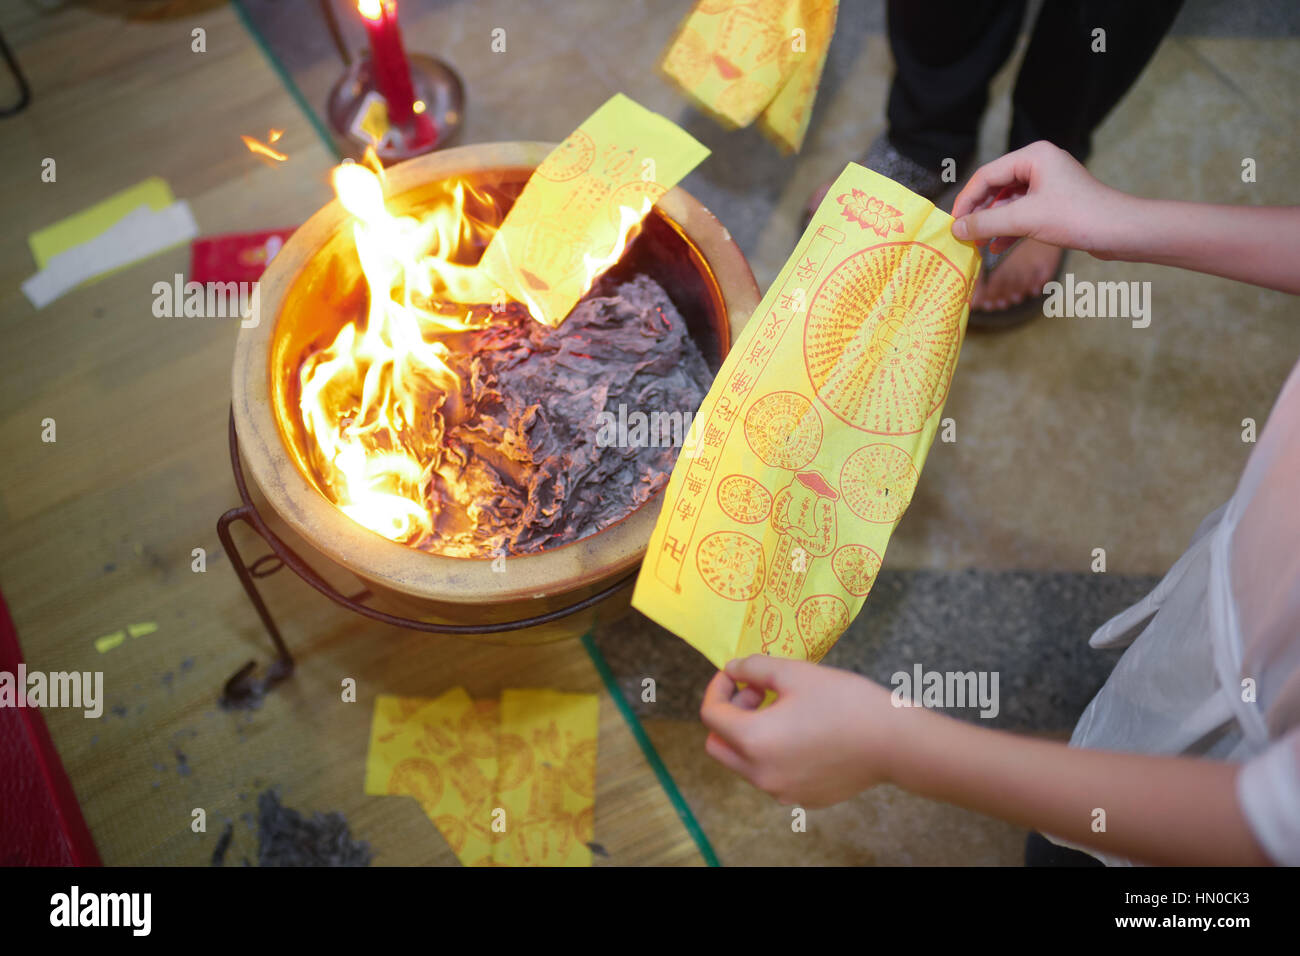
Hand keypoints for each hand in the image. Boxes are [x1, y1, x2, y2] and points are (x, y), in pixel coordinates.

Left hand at [700, 655, 916, 807]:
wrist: (894, 742)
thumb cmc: (845, 702)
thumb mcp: (795, 673)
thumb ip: (754, 668)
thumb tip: (733, 670)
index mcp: (753, 741)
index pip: (711, 715)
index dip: (718, 688)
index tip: (736, 674)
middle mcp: (760, 774)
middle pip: (718, 745)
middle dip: (729, 715)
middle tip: (758, 693)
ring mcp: (781, 792)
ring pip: (743, 763)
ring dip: (750, 734)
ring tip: (784, 709)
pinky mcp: (802, 799)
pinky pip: (771, 775)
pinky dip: (772, 754)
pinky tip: (802, 733)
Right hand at [951, 141, 1135, 256]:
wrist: (1120, 231)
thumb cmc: (1077, 217)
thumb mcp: (1024, 219)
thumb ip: (986, 223)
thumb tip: (956, 228)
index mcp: (1033, 156)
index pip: (986, 175)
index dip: (966, 200)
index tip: (952, 223)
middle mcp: (1040, 164)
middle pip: (996, 187)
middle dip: (979, 213)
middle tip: (962, 234)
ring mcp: (1048, 184)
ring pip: (1008, 202)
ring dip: (992, 224)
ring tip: (977, 244)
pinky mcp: (1055, 203)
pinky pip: (1022, 213)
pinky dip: (1009, 229)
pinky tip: (996, 247)